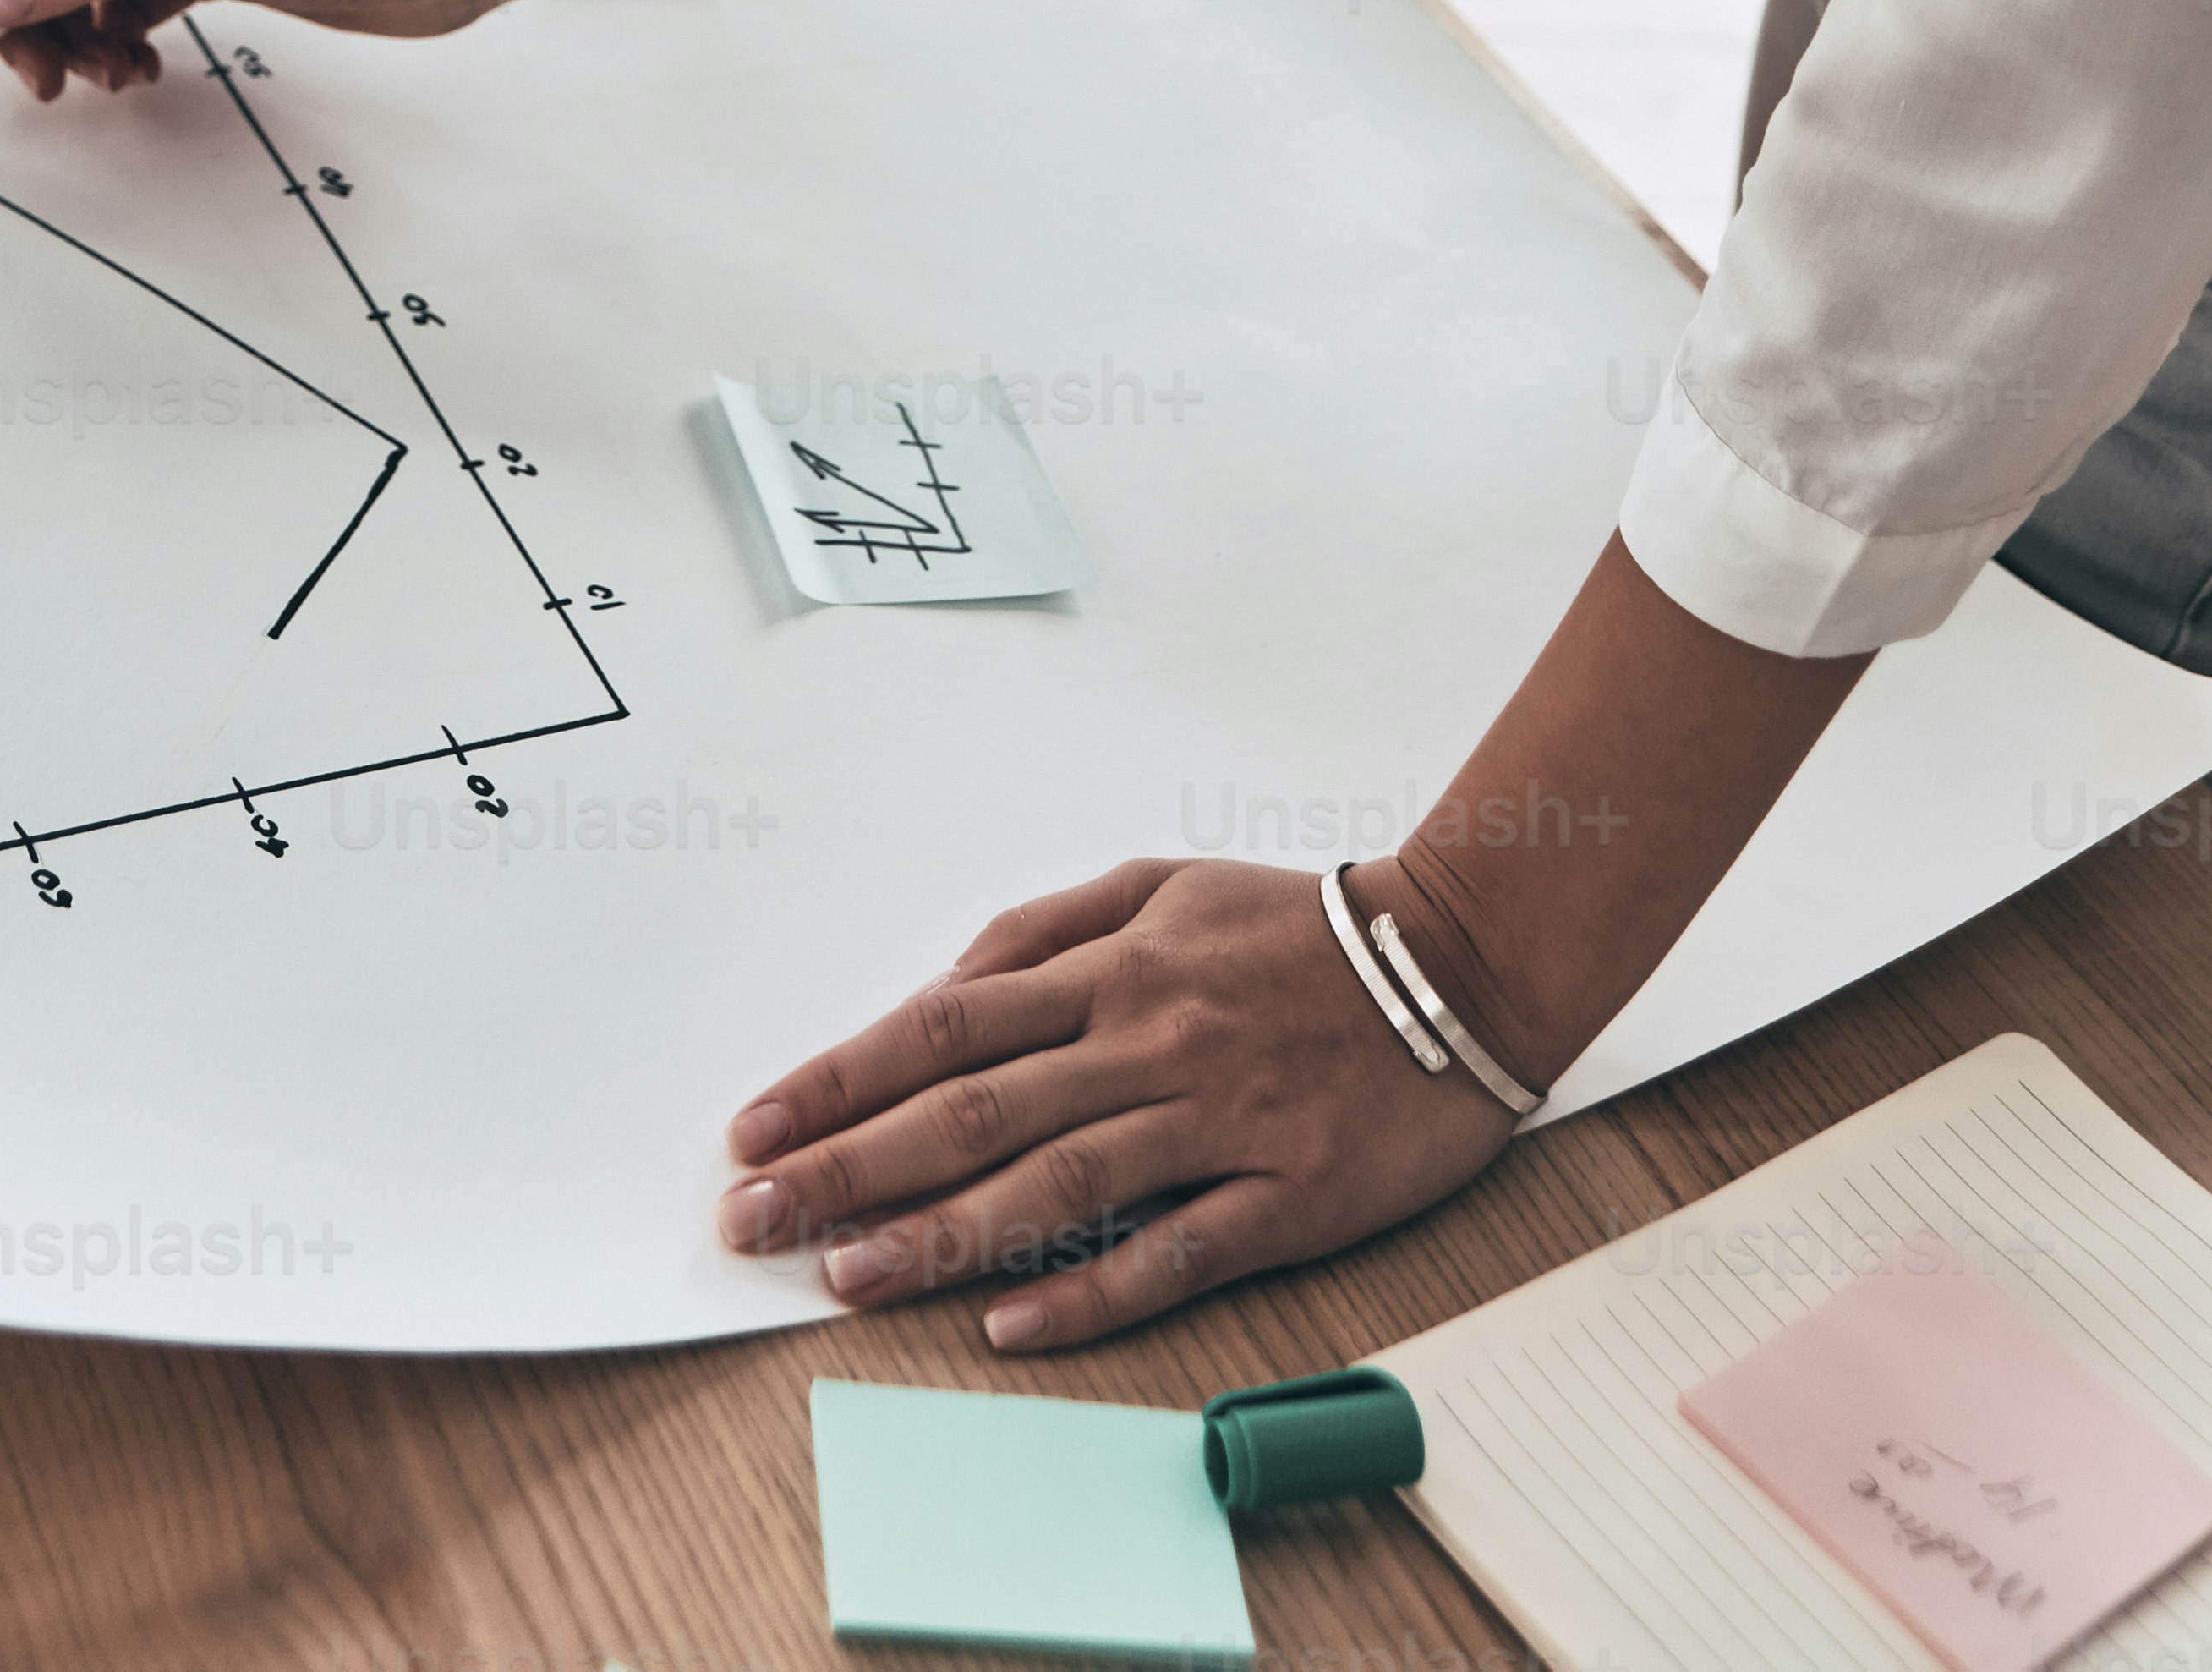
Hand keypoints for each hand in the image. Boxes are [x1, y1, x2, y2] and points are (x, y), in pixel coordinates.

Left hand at [718, 852, 1519, 1348]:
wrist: (1456, 959)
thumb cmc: (1295, 927)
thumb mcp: (1161, 884)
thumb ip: (1049, 931)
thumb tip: (948, 984)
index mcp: (1113, 967)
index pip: (944, 1023)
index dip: (843, 1077)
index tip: (759, 1126)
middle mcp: (1147, 1040)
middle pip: (974, 1108)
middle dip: (851, 1165)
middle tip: (754, 1216)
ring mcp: (1215, 1120)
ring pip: (1055, 1186)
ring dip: (942, 1236)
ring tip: (849, 1275)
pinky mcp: (1284, 1193)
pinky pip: (1175, 1252)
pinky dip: (1089, 1290)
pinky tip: (1011, 1327)